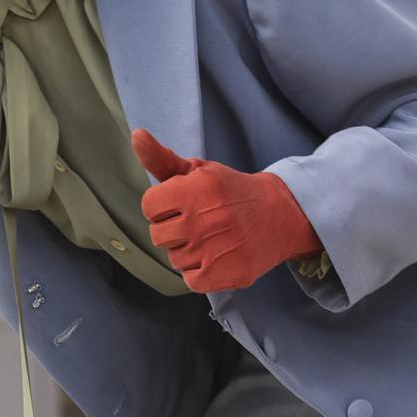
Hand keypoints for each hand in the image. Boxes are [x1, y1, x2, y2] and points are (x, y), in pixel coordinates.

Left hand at [133, 128, 321, 292]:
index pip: (149, 206)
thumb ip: (161, 158)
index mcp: (197, 188)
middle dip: (173, 230)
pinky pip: (191, 281)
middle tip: (200, 222)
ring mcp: (218, 249)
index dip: (162, 206)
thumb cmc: (229, 191)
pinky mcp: (229, 274)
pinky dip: (200, 273)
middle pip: (158, 235)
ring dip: (188, 252)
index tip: (181, 204)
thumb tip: (136, 136)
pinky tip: (217, 257)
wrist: (280, 215)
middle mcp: (206, 219)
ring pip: (174, 260)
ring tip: (212, 239)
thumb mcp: (198, 170)